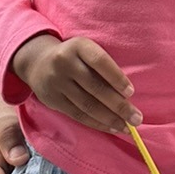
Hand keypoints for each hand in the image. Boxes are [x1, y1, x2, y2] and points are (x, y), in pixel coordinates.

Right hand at [11, 33, 134, 133]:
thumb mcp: (85, 51)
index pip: (100, 61)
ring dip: (110, 119)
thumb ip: (102, 67)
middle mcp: (64, 62)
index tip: (131, 92)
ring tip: (127, 127)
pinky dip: (96, 123)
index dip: (116, 77)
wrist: (38, 61)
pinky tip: (111, 127)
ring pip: (87, 104)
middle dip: (119, 106)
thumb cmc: (74, 57)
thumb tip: (127, 95)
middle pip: (95, 87)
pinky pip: (78, 115)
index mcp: (78, 46)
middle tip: (137, 118)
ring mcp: (56, 82)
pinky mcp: (52, 99)